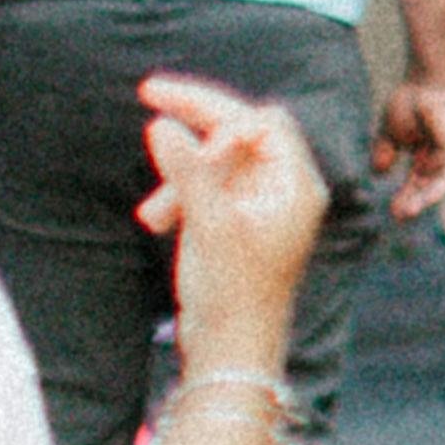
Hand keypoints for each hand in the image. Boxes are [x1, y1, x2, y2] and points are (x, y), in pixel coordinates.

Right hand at [133, 74, 333, 384]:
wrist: (231, 351)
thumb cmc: (232, 293)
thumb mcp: (208, 225)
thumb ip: (189, 171)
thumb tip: (162, 122)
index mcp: (296, 185)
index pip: (260, 120)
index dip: (213, 106)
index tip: (158, 98)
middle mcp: (286, 190)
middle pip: (241, 132)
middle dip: (196, 126)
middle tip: (148, 93)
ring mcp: (263, 206)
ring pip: (219, 162)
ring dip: (181, 176)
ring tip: (150, 217)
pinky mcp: (240, 222)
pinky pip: (210, 187)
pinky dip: (183, 195)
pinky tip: (155, 220)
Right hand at [364, 73, 444, 230]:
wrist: (429, 72)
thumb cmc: (410, 100)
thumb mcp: (392, 130)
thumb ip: (386, 151)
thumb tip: (379, 171)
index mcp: (430, 155)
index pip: (423, 182)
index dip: (411, 197)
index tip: (396, 213)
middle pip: (435, 182)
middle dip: (419, 199)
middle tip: (401, 215)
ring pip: (444, 173)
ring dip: (427, 190)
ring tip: (409, 206)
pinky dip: (432, 154)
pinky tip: (420, 165)